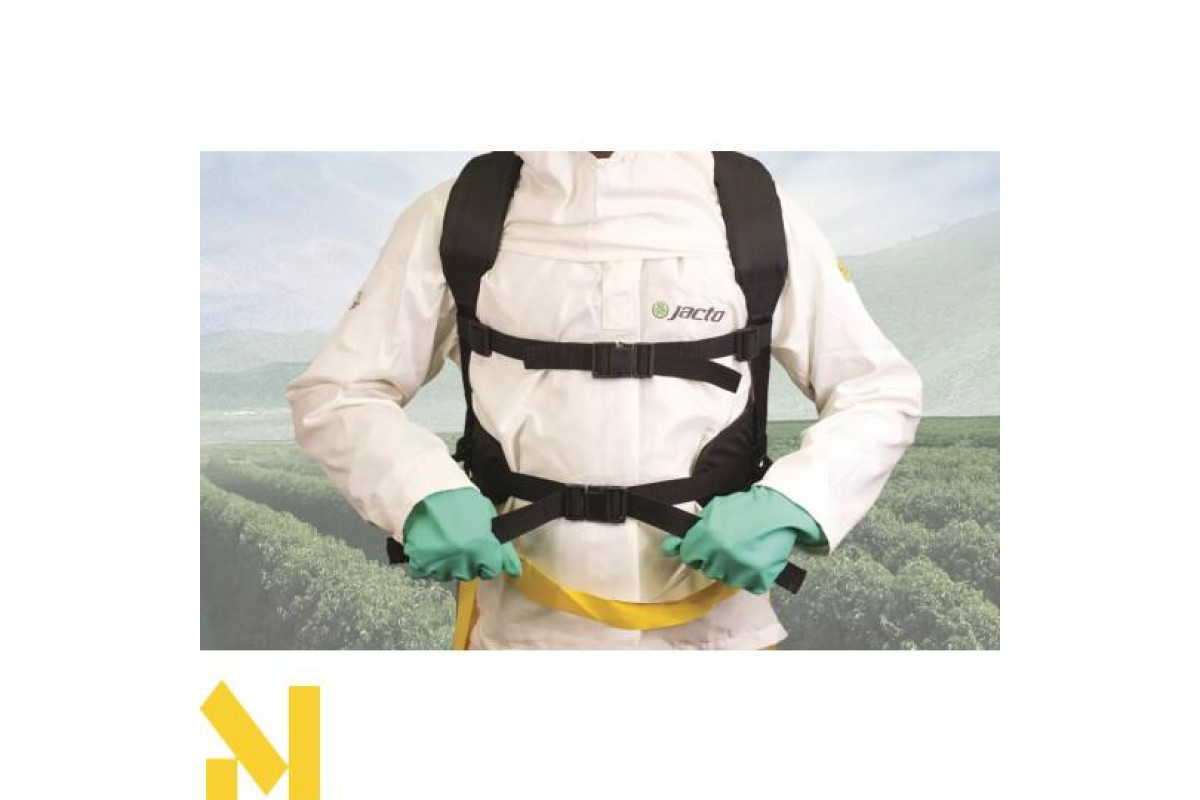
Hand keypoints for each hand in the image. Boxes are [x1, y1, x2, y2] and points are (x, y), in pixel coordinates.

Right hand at [402, 488, 521, 580]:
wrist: (426, 490)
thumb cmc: (459, 500)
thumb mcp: (488, 517)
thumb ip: (503, 549)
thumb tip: (514, 571)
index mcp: (482, 549)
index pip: (491, 570)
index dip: (488, 559)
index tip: (482, 550)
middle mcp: (462, 561)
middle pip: (469, 573)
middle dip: (467, 560)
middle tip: (459, 538)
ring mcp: (440, 565)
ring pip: (448, 574)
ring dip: (447, 562)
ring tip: (443, 538)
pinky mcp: (420, 564)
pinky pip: (426, 572)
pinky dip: (427, 562)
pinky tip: (430, 544)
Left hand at [661, 486, 823, 593]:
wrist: (778, 508)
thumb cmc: (745, 508)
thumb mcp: (713, 512)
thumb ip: (690, 532)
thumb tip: (669, 548)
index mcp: (707, 535)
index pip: (689, 556)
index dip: (697, 550)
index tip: (708, 545)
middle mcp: (721, 553)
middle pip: (707, 569)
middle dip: (716, 559)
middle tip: (731, 545)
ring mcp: (741, 567)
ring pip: (727, 579)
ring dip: (733, 569)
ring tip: (744, 551)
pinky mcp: (759, 577)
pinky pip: (748, 585)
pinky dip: (752, 576)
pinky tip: (756, 559)